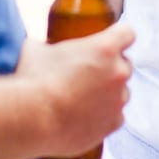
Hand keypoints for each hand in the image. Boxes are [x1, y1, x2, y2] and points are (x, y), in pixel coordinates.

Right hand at [17, 22, 134, 158]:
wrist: (30, 119)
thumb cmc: (31, 81)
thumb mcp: (36, 49)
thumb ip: (46, 44)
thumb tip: (38, 46)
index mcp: (105, 48)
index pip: (127, 34)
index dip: (118, 37)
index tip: (109, 43)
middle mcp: (118, 72)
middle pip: (125, 64)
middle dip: (110, 68)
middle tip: (87, 74)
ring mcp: (117, 100)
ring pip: (122, 92)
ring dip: (108, 94)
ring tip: (83, 100)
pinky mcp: (112, 124)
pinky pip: (115, 117)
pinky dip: (104, 117)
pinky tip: (85, 117)